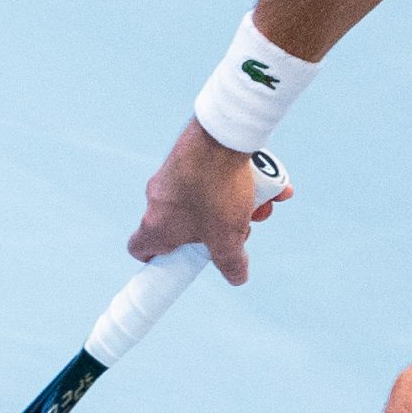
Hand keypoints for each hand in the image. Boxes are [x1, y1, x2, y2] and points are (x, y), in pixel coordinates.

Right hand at [127, 120, 292, 285]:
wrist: (219, 135)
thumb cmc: (215, 190)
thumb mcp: (228, 237)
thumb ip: (230, 263)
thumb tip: (236, 278)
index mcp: (157, 225)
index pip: (140, 248)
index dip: (155, 258)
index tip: (179, 259)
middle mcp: (158, 199)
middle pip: (184, 226)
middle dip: (217, 230)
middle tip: (242, 228)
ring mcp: (172, 175)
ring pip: (204, 199)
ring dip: (235, 205)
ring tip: (264, 203)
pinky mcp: (189, 155)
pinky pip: (212, 176)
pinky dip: (238, 181)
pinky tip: (271, 183)